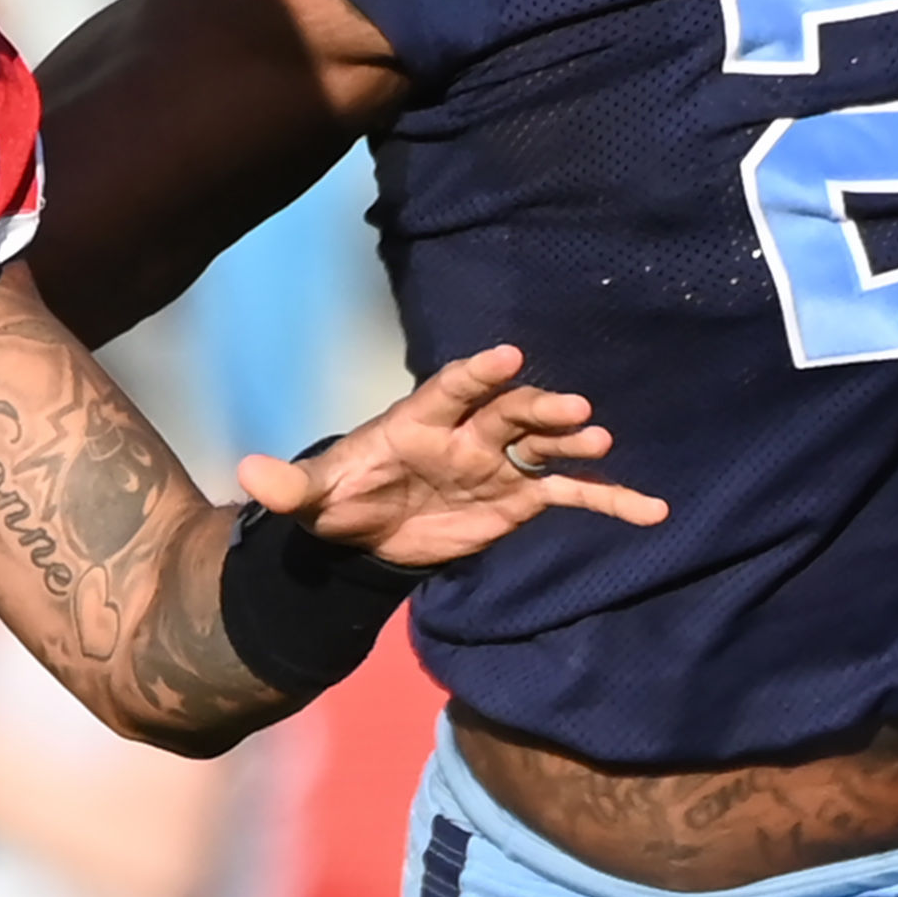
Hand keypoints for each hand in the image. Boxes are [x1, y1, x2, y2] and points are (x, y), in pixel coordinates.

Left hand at [235, 345, 667, 569]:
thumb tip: (244, 470)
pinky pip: (571, 496)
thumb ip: (287, 485)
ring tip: (601, 442)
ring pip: (543, 446)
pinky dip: (610, 501)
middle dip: (538, 409)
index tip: (507, 357)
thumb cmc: (342, 504)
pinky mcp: (519, 499)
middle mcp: (468, 433)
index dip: (477, 374)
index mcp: (421, 420)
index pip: (452, 389)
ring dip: (572, 443)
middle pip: (509, 412)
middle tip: (573, 410)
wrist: (369, 539)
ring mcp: (499, 463)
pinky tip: (653, 511)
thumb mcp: (309, 501)